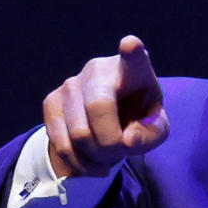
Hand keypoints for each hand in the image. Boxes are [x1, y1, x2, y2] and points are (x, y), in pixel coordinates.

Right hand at [43, 35, 169, 177]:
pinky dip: (79, 162)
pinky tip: (92, 162)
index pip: (133, 57)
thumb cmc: (139, 120)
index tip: (131, 44)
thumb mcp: (155, 129)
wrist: (110, 121)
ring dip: (96, 157)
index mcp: (133, 69)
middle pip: (99, 108)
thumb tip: (127, 140)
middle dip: (111, 141)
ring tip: (108, 157)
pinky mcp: (51, 101)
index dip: (132, 50)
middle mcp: (99, 69)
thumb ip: (150, 134)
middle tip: (121, 150)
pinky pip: (60, 143)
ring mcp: (71, 83)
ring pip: (78, 133)